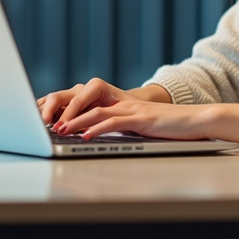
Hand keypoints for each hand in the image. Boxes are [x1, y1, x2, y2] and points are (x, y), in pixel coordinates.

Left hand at [37, 78, 169, 127]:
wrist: (197, 120)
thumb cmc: (169, 126)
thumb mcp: (138, 127)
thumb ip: (118, 127)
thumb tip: (94, 135)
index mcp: (119, 103)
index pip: (83, 100)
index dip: (61, 106)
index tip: (40, 116)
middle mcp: (122, 102)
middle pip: (84, 100)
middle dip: (61, 110)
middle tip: (41, 122)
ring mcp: (132, 109)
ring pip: (96, 110)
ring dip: (75, 120)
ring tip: (57, 130)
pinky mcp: (142, 119)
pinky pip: (115, 122)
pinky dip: (97, 128)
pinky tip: (85, 137)